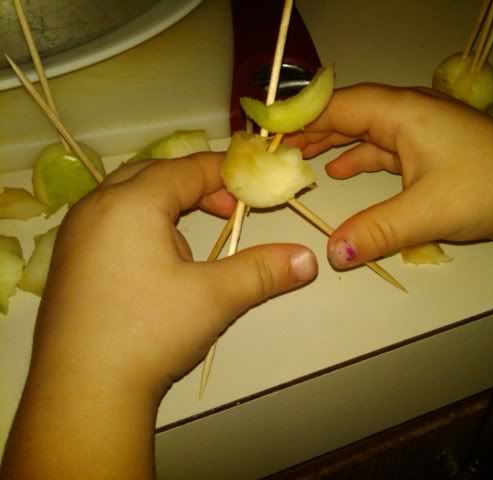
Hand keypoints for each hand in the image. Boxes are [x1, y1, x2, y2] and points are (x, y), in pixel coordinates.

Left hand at [33, 153, 317, 398]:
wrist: (83, 392)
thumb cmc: (149, 333)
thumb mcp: (215, 297)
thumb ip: (264, 271)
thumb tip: (308, 258)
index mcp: (131, 203)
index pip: (187, 168)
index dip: (227, 172)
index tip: (256, 186)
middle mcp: (96, 207)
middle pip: (154, 174)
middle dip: (196, 183)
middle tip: (228, 208)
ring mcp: (76, 235)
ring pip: (127, 197)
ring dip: (166, 203)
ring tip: (195, 233)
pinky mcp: (69, 262)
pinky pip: (110, 221)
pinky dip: (141, 224)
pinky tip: (158, 260)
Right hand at [288, 83, 492, 332]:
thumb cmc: (489, 190)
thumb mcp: (427, 212)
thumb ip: (375, 231)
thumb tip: (330, 255)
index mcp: (404, 111)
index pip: (339, 105)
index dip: (300, 118)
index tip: (266, 133)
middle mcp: (409, 112)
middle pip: (349, 113)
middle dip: (311, 130)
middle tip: (275, 149)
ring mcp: (421, 131)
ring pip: (365, 131)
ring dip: (333, 144)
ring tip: (300, 159)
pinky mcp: (430, 151)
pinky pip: (384, 149)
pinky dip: (359, 158)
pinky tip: (342, 172)